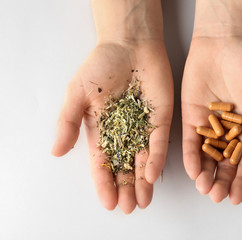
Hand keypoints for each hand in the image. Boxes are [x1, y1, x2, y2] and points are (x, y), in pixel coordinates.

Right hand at [52, 40, 172, 212]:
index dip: (104, 183)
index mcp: (103, 130)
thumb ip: (67, 122)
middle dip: (127, 188)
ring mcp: (144, 127)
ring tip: (143, 201)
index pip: (103, 163)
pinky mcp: (161, 118)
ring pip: (144, 159)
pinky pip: (159, 141)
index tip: (108, 202)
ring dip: (143, 181)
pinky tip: (152, 175)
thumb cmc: (101, 66)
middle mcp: (125, 133)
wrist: (129, 44)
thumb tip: (55, 152)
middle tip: (130, 207)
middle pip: (125, 166)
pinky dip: (155, 158)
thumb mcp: (77, 94)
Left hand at [182, 36, 241, 203]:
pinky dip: (190, 156)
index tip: (237, 198)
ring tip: (204, 188)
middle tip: (216, 197)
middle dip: (222, 182)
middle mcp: (230, 132)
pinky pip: (189, 141)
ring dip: (205, 174)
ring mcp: (209, 126)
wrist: (223, 42)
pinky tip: (192, 171)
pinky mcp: (191, 117)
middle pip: (226, 164)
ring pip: (207, 157)